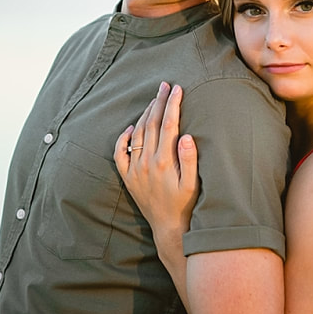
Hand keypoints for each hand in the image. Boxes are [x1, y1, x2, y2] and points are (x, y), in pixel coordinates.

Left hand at [114, 82, 199, 244]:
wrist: (168, 228)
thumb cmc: (185, 206)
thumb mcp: (193, 185)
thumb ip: (190, 160)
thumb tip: (187, 136)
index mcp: (164, 162)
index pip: (168, 125)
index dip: (173, 104)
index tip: (177, 88)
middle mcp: (146, 163)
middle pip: (151, 124)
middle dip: (159, 102)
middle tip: (165, 85)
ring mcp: (134, 170)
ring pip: (137, 134)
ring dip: (145, 114)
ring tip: (154, 99)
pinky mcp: (128, 177)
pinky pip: (119, 153)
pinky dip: (124, 138)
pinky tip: (130, 127)